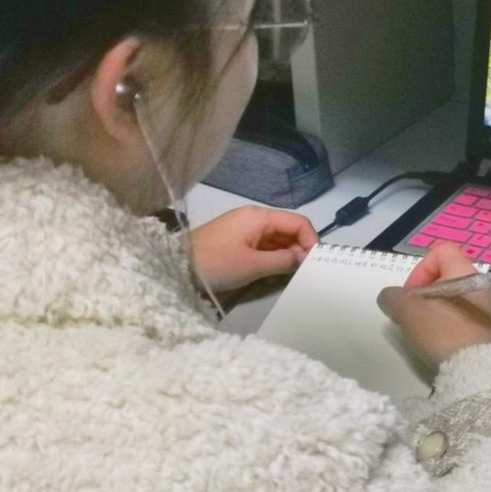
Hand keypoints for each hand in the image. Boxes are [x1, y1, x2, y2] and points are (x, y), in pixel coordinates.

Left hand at [186, 206, 316, 291]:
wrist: (176, 267)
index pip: (298, 222)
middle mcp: (254, 217)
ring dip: (286, 254)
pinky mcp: (235, 240)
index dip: (311, 240)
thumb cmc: (217, 263)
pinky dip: (272, 256)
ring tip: (292, 274)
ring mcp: (243, 229)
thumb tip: (304, 258)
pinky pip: (262, 245)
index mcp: (259, 216)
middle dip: (299, 248)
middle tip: (306, 272)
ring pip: (275, 238)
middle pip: (287, 229)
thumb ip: (283, 261)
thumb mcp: (253, 265)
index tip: (315, 263)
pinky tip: (275, 271)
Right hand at [376, 241, 490, 367]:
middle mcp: (484, 288)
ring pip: (456, 302)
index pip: (441, 251)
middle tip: (414, 317)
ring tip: (426, 334)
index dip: (420, 270)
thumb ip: (393, 298)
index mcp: (467, 273)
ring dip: (436, 313)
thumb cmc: (443, 332)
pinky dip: (450, 328)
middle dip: (425, 297)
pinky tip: (441, 347)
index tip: (411, 297)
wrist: (476, 372)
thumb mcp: (407, 311)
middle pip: (447, 279)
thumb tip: (390, 298)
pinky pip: (466, 321)